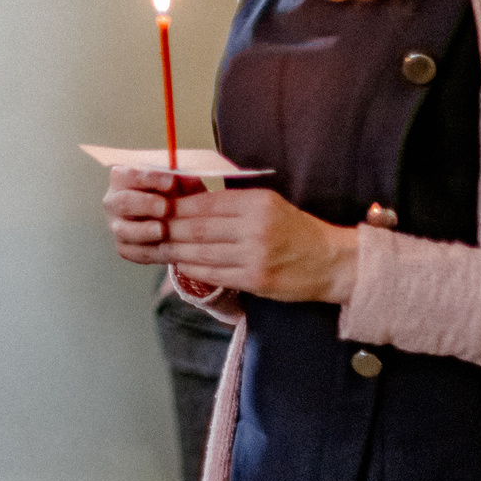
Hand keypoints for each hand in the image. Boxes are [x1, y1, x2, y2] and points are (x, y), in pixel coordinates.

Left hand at [108, 168, 356, 303]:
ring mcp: (255, 256)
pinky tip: (180, 262)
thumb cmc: (296, 230)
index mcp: (258, 203)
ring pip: (200, 251)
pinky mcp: (255, 280)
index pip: (205, 202)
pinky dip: (191, 267)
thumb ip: (232, 202)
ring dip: (174, 249)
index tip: (157, 206)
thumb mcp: (268, 204)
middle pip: (197, 227)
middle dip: (168, 227)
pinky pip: (213, 273)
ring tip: (159, 245)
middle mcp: (255, 228)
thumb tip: (187, 199)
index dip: (176, 206)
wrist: (332, 262)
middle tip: (149, 227)